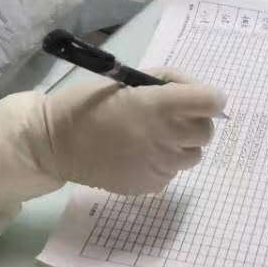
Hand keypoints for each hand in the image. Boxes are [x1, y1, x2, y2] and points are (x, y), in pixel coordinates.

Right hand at [42, 71, 224, 195]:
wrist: (56, 143)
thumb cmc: (88, 104)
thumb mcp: (126, 80)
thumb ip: (163, 86)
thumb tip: (190, 93)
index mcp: (158, 106)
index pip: (211, 101)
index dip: (208, 96)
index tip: (196, 96)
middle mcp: (165, 138)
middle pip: (207, 131)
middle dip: (195, 120)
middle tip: (171, 116)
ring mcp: (159, 166)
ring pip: (193, 155)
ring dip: (181, 144)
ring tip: (153, 137)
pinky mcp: (150, 186)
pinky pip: (171, 172)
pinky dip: (163, 162)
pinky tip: (138, 154)